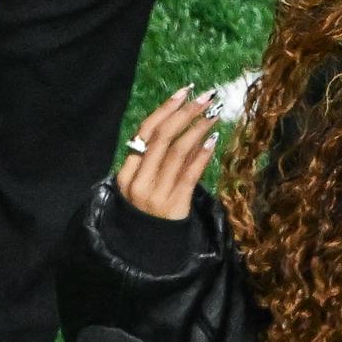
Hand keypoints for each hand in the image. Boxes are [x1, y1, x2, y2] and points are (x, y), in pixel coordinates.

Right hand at [114, 87, 218, 219]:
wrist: (150, 248)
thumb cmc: (150, 211)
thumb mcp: (144, 184)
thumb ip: (157, 158)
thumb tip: (183, 123)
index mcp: (126, 173)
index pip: (145, 133)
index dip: (165, 109)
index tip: (184, 92)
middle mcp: (139, 181)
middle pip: (161, 138)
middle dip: (185, 113)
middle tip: (206, 97)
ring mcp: (156, 194)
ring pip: (177, 152)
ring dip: (198, 129)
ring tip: (215, 114)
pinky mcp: (175, 205)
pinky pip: (190, 174)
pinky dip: (202, 155)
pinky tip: (214, 139)